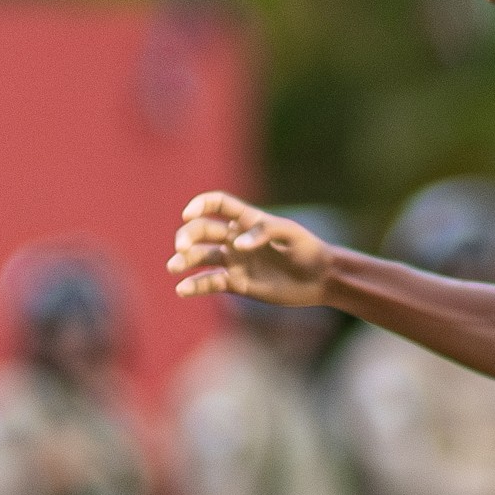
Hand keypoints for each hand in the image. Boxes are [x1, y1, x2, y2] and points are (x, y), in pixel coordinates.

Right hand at [169, 192, 339, 308]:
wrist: (321, 279)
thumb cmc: (309, 250)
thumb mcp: (292, 233)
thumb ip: (264, 232)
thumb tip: (237, 246)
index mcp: (249, 220)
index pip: (218, 205)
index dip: (200, 205)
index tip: (188, 214)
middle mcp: (237, 239)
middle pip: (202, 231)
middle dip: (187, 236)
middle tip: (182, 248)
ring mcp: (235, 262)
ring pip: (201, 257)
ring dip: (184, 260)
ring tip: (174, 267)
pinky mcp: (237, 284)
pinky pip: (210, 282)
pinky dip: (195, 286)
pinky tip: (182, 289)